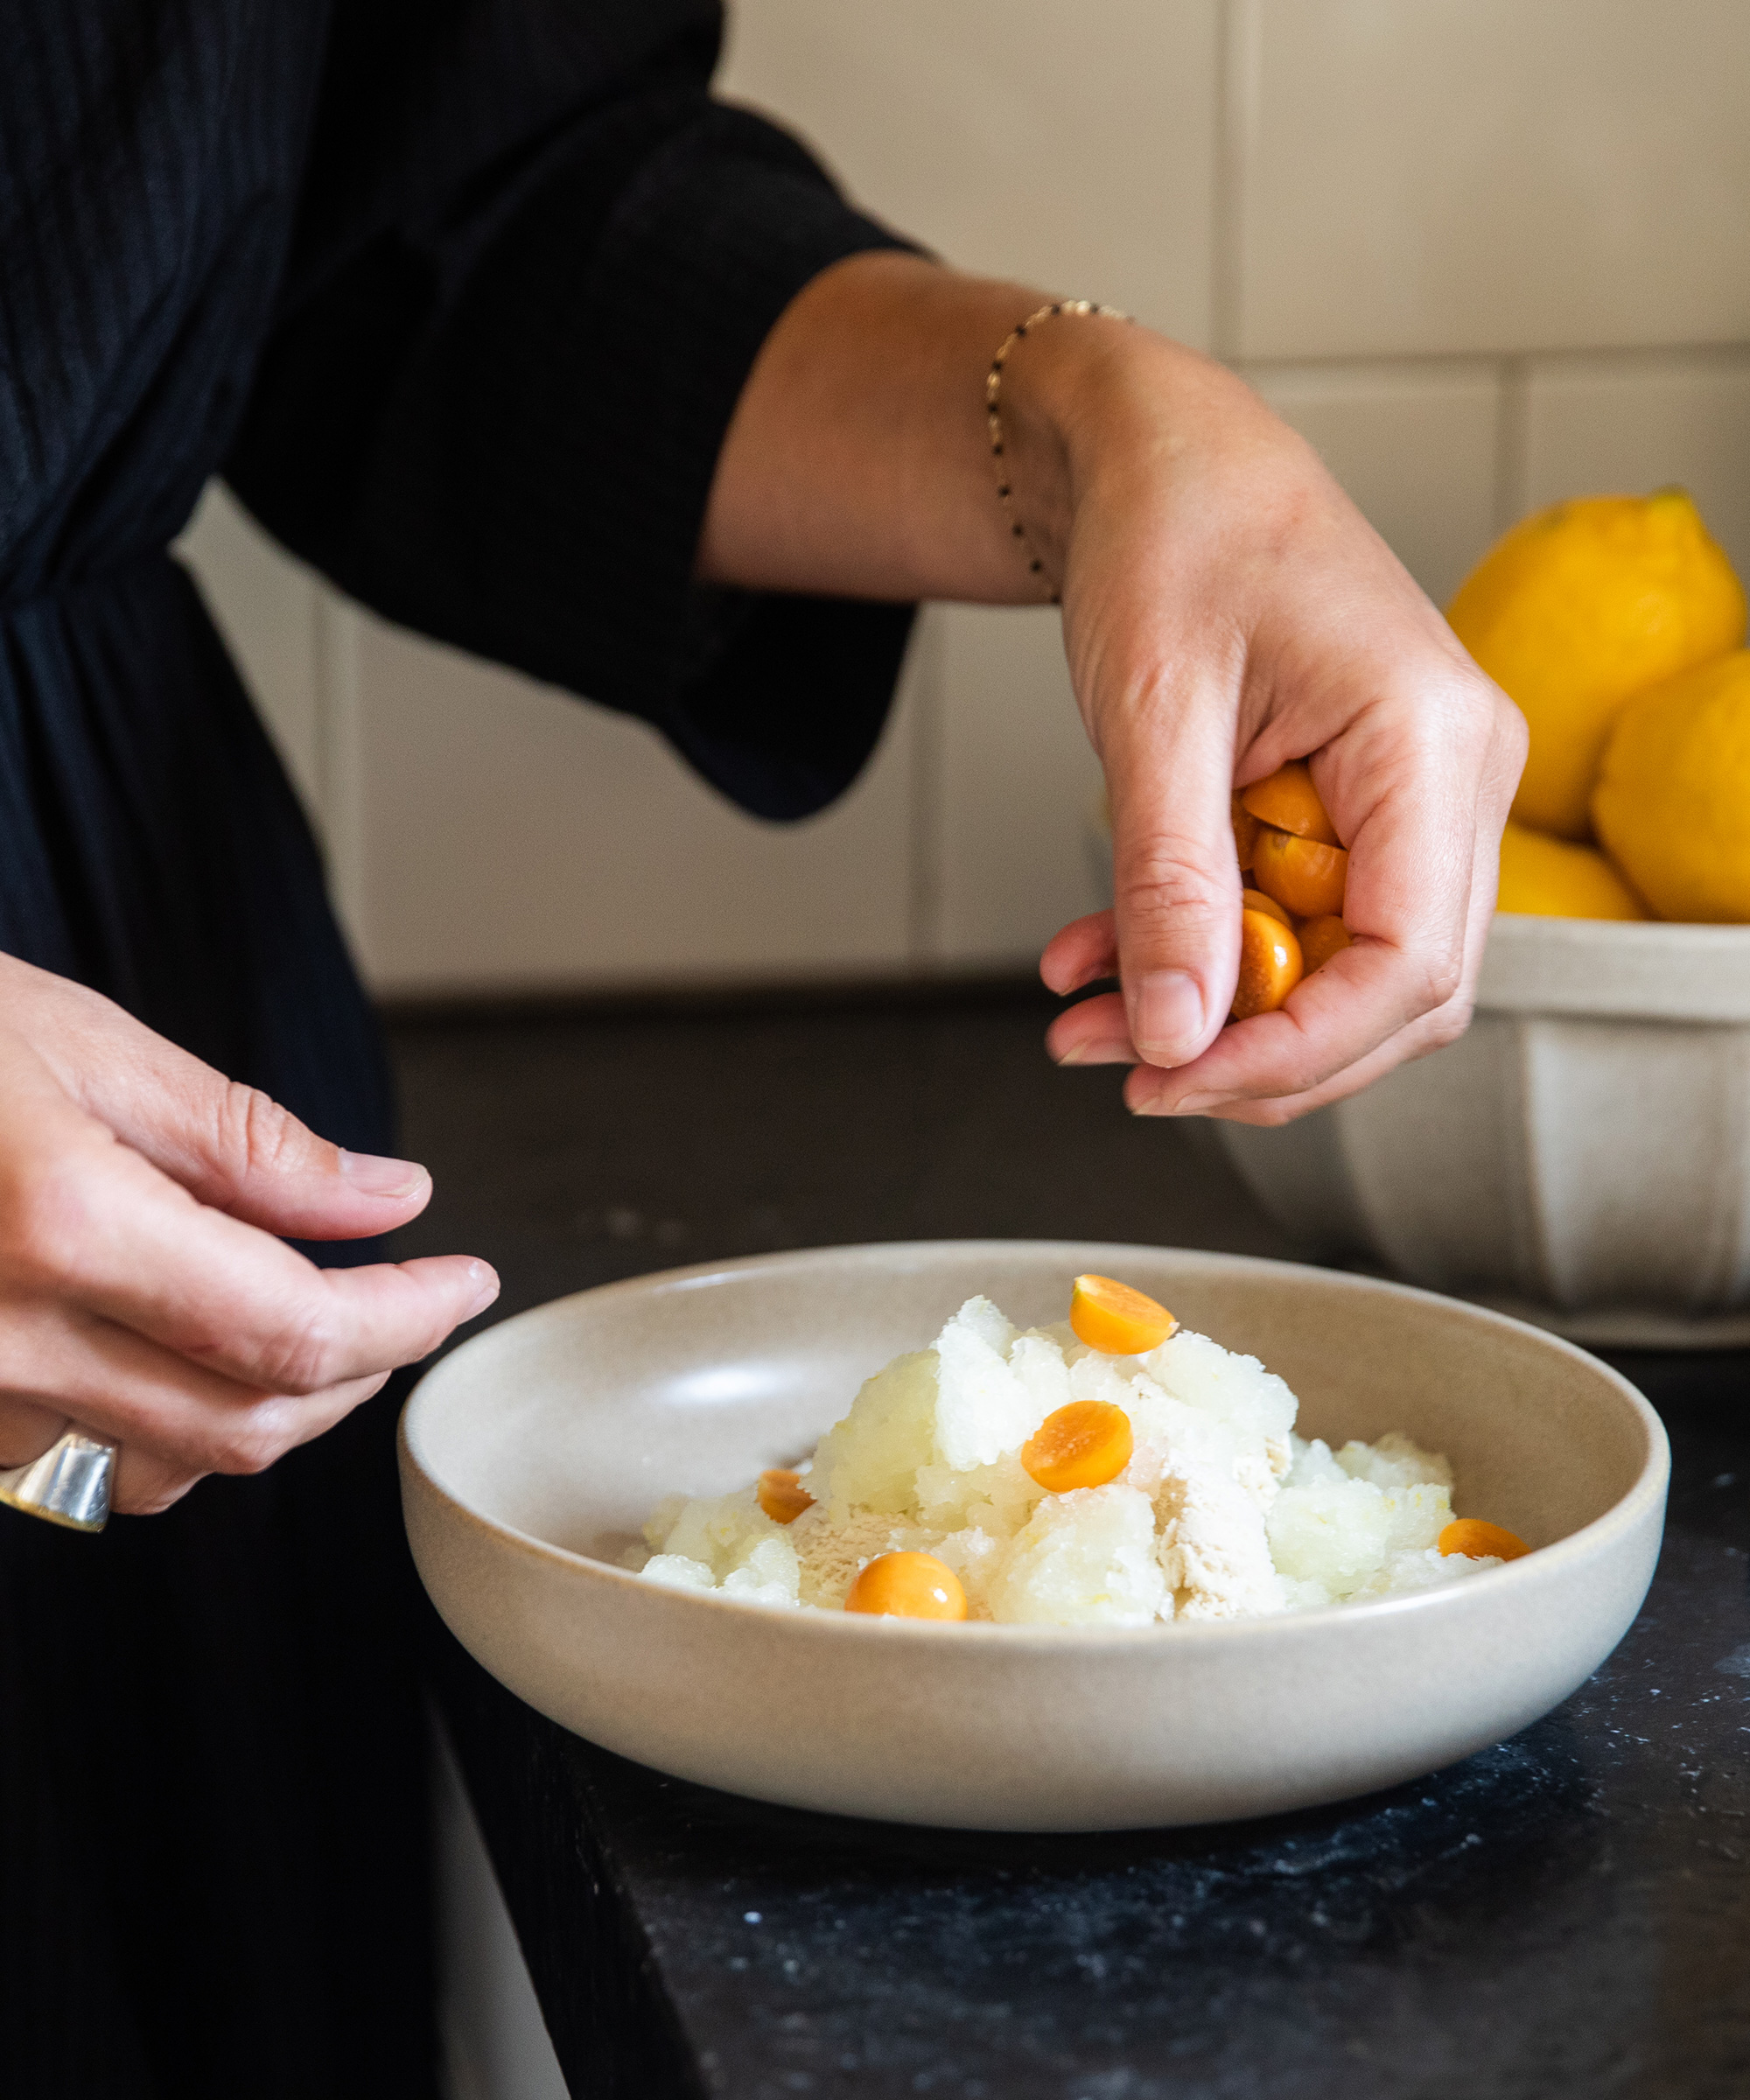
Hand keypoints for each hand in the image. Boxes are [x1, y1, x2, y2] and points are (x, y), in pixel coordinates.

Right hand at [0, 957, 496, 1513]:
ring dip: (268, 1410)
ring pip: (168, 1466)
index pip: (295, 1328)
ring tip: (312, 1323)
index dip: (407, 1319)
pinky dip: (166, 1427)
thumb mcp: (88, 1047)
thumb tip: (387, 1201)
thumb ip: (252, 1146)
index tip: (464, 1283)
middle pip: (248, 1422)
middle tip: (409, 1300)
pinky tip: (184, 1354)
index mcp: (62, 1227)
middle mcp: (2, 1337)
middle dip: (358, 1373)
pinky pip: (79, 1465)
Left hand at [696, 255, 1521, 1121]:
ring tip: (1084, 1017)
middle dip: (1254, 1053)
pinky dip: (1204, 958)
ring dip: (1218, 1018)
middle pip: (1395, 991)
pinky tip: (1101, 957)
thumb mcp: (1150, 712)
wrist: (1162, 457)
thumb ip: (1169, 881)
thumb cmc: (1170, 533)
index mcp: (1431, 741)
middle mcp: (1454, 778)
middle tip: (1124, 1071)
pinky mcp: (1362, 809)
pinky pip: (1301, 923)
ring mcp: (1417, 797)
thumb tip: (1175, 1036)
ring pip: (1347, 973)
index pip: (1408, 961)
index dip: (1294, 1051)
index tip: (1170, 1076)